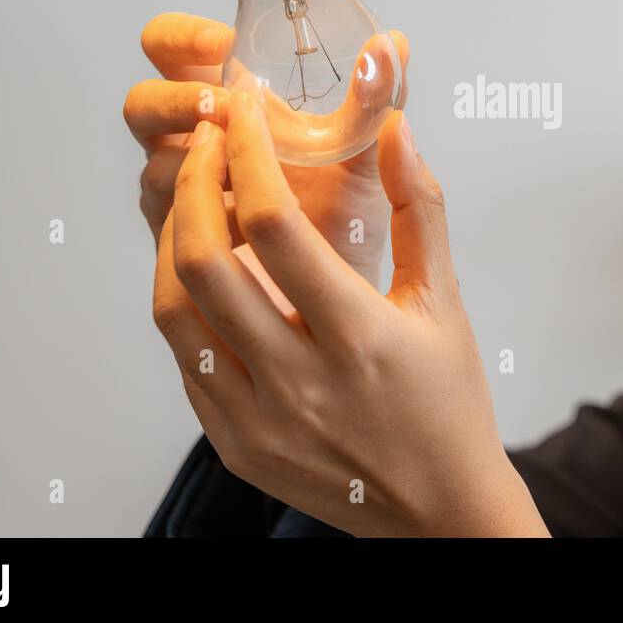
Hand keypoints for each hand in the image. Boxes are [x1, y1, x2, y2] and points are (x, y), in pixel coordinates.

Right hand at [123, 12, 407, 284]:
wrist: (346, 297)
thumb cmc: (347, 216)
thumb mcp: (363, 152)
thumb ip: (375, 98)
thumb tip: (394, 42)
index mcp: (224, 105)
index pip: (169, 49)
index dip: (182, 38)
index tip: (223, 44)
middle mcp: (192, 145)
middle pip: (142, 105)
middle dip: (175, 100)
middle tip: (220, 109)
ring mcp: (181, 198)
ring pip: (156, 168)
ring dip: (191, 161)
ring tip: (239, 167)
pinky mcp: (182, 251)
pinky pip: (171, 230)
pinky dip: (202, 220)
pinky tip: (239, 223)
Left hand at [152, 93, 549, 536]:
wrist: (439, 511)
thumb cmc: (449, 402)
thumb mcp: (444, 300)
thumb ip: (419, 208)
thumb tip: (394, 129)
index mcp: (360, 337)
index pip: (276, 225)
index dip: (251, 154)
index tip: (246, 112)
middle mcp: (299, 382)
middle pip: (203, 262)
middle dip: (194, 182)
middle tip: (209, 142)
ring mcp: (256, 420)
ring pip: (174, 311)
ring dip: (173, 239)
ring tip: (198, 198)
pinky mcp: (233, 445)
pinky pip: (186, 359)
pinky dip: (184, 301)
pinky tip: (206, 269)